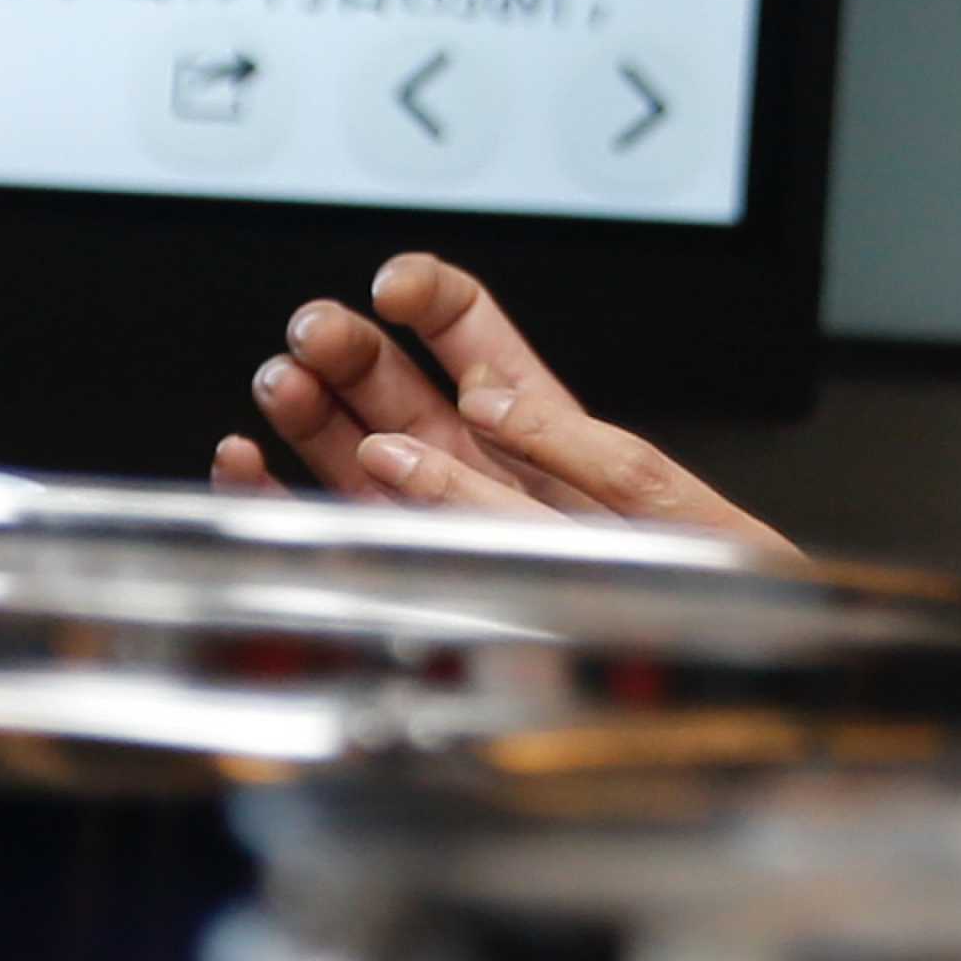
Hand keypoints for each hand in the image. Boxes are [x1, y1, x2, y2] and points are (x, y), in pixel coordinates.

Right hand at [211, 252, 803, 567]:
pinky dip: (276, 497)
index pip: (466, 332)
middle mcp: (476, 464)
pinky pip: (328, 530)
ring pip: (350, 448)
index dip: (426, 297)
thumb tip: (481, 397)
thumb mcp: (655, 497)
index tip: (394, 286)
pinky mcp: (410, 578)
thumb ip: (571, 444)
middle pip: (392, 384)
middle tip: (315, 330)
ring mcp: (436, 520)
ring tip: (282, 381)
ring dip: (307, 410)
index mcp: (539, 420)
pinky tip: (246, 459)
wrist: (714, 674)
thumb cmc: (703, 585)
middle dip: (347, 346)